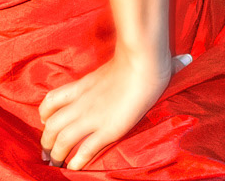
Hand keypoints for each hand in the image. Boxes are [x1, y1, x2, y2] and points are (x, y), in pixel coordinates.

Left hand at [38, 48, 192, 168]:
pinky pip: (85, 149)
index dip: (44, 113)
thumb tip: (181, 58)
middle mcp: (82, 102)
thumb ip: (128, 63)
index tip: (43, 121)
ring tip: (55, 162)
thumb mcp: (122, 60)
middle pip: (52, 123)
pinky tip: (73, 167)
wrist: (142, 62)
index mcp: (82, 85)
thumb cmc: (138, 56)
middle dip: (46, 140)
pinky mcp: (107, 130)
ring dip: (56, 153)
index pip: (52, 99)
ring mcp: (93, 116)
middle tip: (45, 151)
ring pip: (62, 139)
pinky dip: (77, 160)